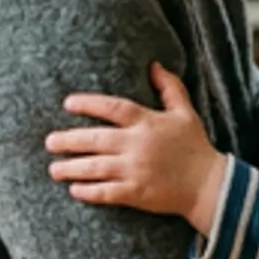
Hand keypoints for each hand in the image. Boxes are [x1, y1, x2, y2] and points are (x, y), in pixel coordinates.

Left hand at [45, 63, 228, 234]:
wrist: (209, 185)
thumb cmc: (195, 146)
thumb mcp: (185, 113)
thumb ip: (170, 88)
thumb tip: (154, 65)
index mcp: (148, 122)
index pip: (112, 108)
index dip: (88, 104)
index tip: (67, 103)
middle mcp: (138, 145)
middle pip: (96, 140)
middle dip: (68, 140)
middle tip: (49, 142)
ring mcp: (136, 170)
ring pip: (96, 168)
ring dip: (72, 168)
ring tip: (54, 169)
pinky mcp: (137, 193)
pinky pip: (107, 192)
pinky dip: (89, 191)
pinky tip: (74, 190)